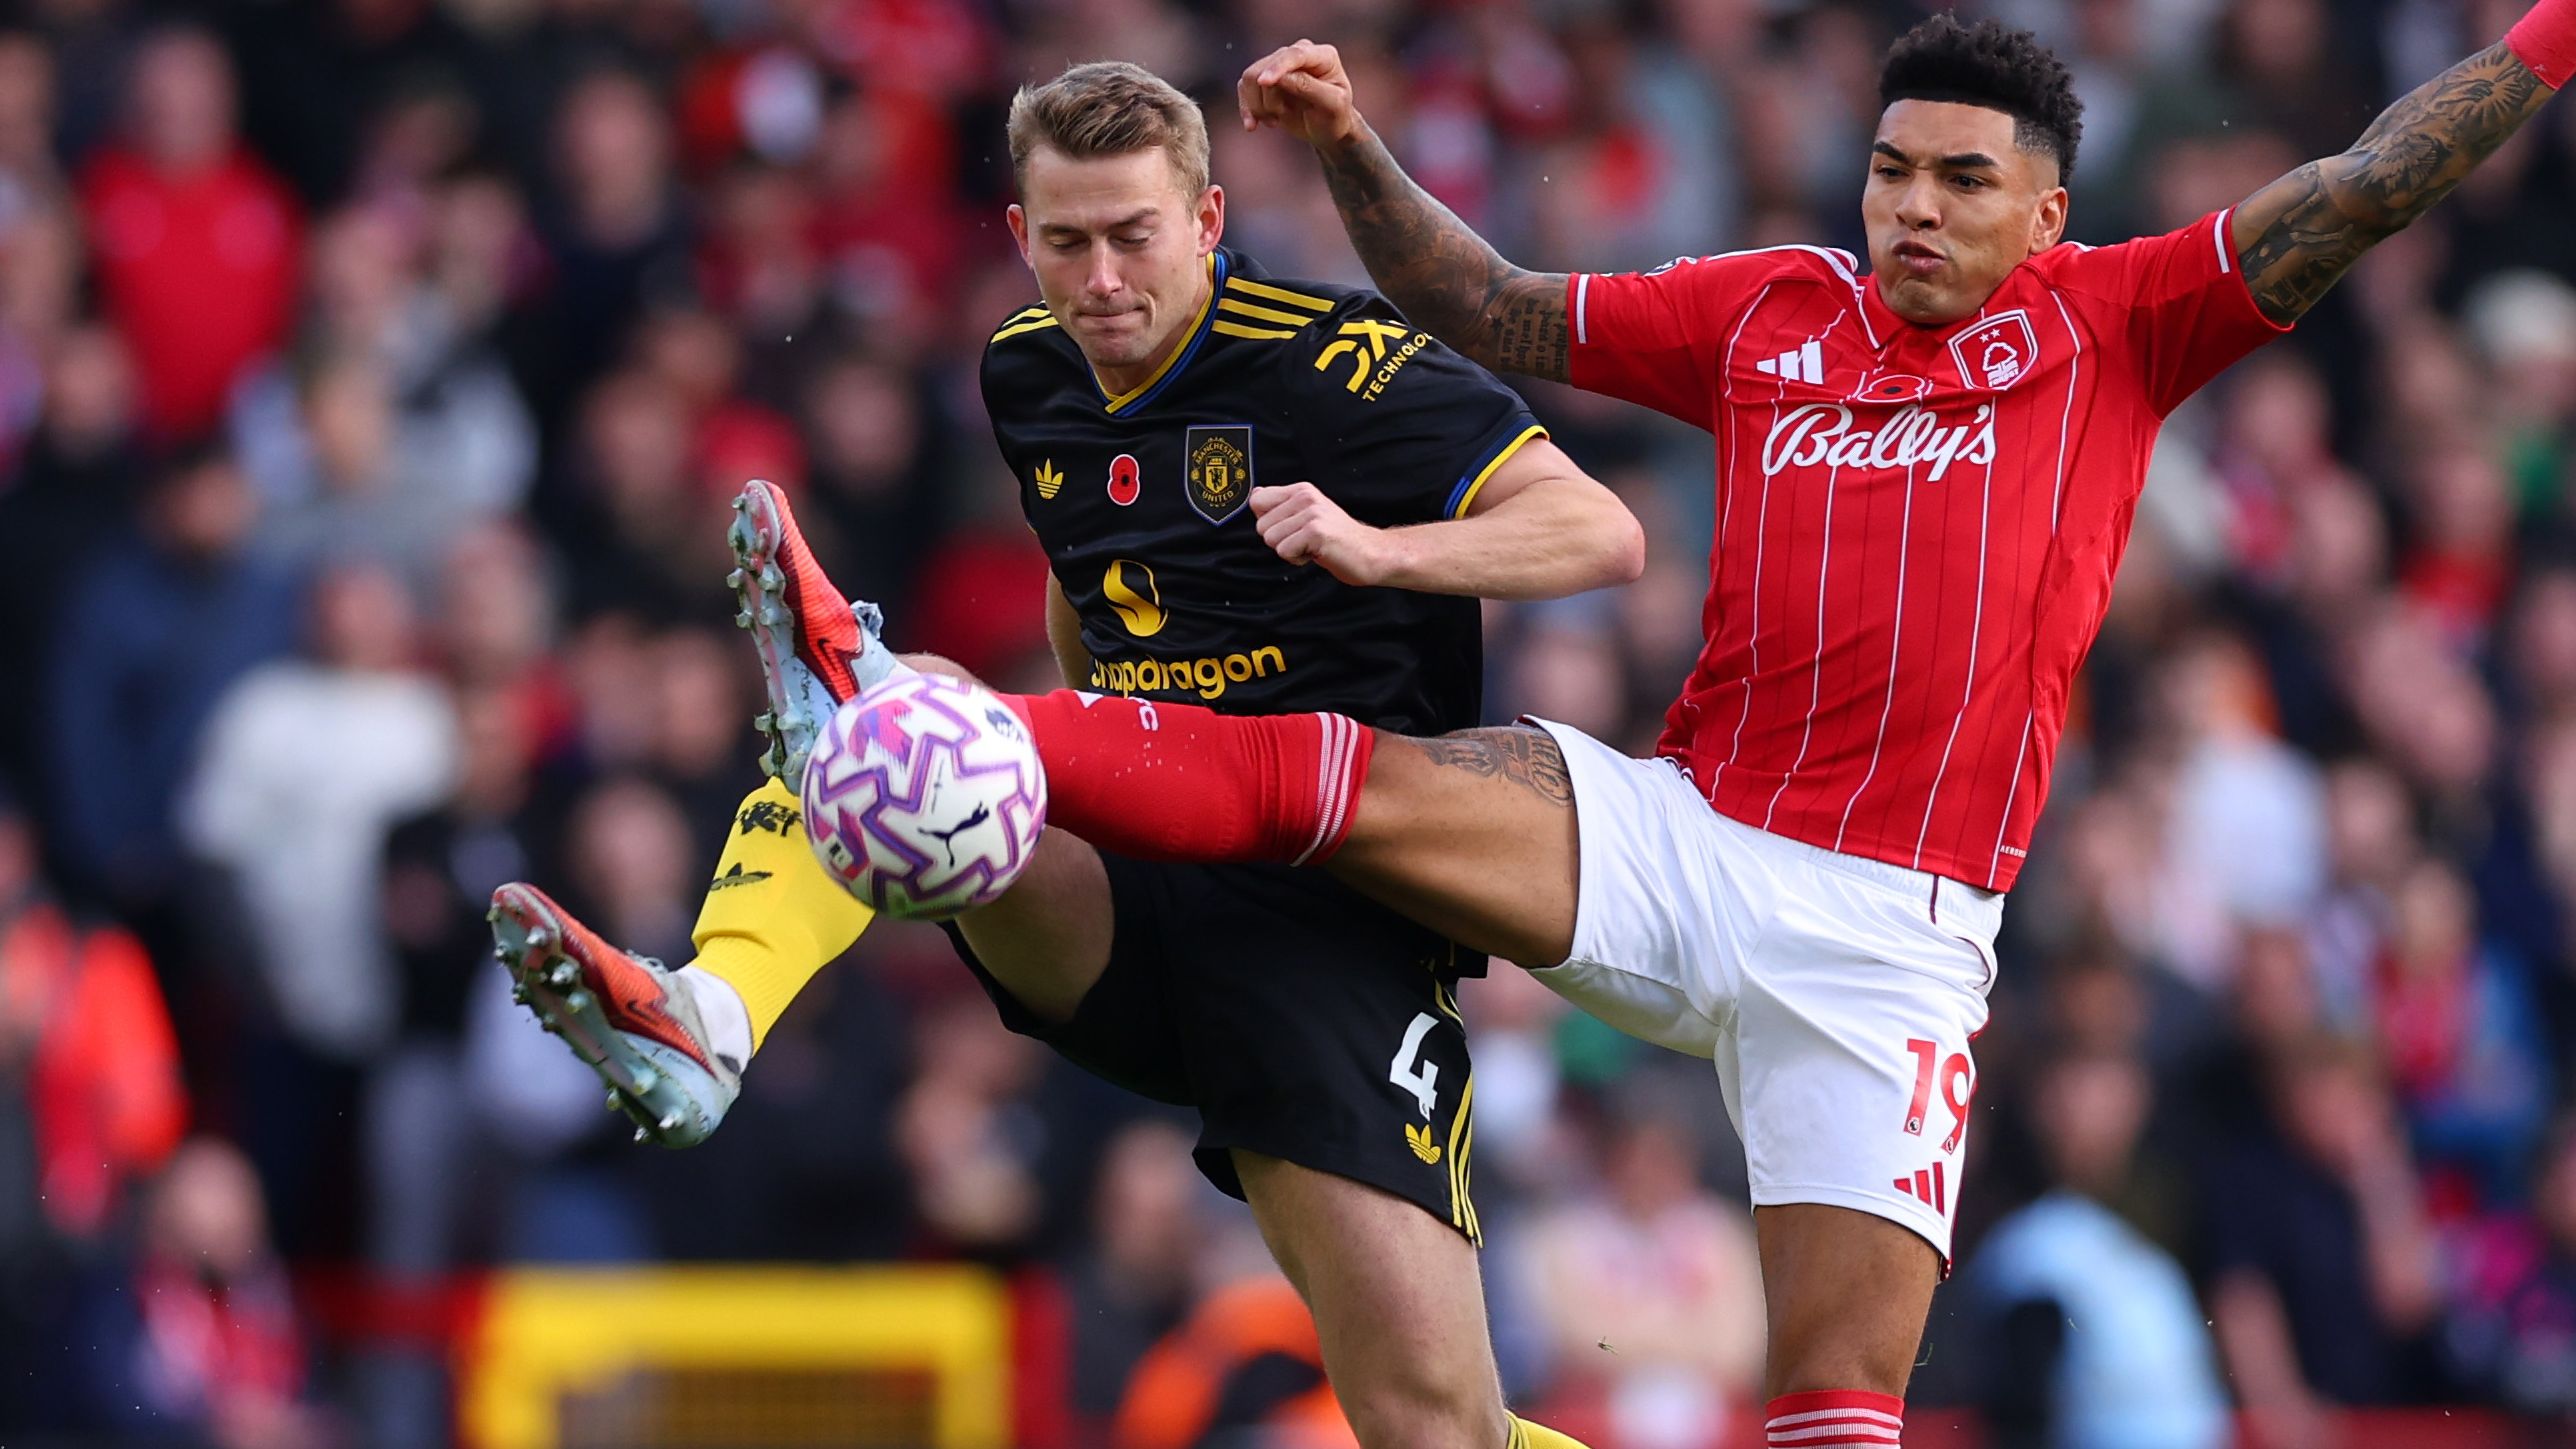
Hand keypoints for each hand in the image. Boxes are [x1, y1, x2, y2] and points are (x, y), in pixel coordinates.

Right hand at [1238, 40, 1363, 147]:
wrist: (1326, 130)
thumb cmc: (1335, 117)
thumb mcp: (1332, 105)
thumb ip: (1308, 88)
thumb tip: (1281, 78)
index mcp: (1322, 56)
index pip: (1295, 54)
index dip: (1277, 67)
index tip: (1264, 82)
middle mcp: (1298, 54)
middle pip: (1266, 68)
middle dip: (1269, 100)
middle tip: (1282, 115)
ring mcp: (1279, 64)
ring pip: (1250, 78)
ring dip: (1259, 106)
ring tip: (1275, 120)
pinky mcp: (1264, 78)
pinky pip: (1243, 88)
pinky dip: (1247, 109)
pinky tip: (1255, 125)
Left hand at [1252, 483, 1393, 585]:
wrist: (1370, 552)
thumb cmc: (1337, 538)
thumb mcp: (1307, 515)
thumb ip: (1281, 505)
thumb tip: (1255, 494)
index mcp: (1301, 490)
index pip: (1257, 500)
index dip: (1269, 522)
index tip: (1291, 528)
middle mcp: (1306, 497)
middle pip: (1261, 526)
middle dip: (1280, 540)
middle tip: (1305, 540)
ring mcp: (1312, 513)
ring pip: (1271, 540)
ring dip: (1290, 551)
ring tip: (1312, 546)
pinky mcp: (1316, 531)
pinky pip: (1285, 551)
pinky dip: (1298, 559)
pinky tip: (1317, 552)